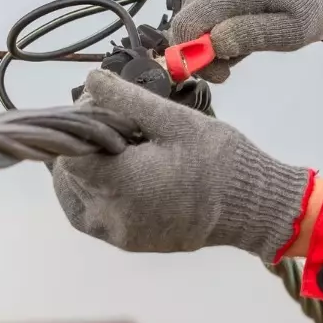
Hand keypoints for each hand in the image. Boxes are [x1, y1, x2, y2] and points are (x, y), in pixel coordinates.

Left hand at [50, 69, 312, 262]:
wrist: (253, 207)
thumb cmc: (221, 160)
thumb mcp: (177, 121)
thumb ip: (129, 100)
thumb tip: (91, 81)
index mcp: (121, 184)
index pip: (68, 153)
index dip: (77, 124)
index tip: (101, 105)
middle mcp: (111, 216)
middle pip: (69, 174)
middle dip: (83, 142)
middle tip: (114, 119)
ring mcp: (118, 234)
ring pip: (75, 196)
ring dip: (84, 168)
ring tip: (114, 143)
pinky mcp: (129, 241)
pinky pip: (93, 214)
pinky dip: (94, 190)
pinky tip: (116, 169)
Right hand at [169, 0, 322, 81]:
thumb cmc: (309, 0)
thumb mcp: (293, 29)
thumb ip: (252, 36)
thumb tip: (213, 43)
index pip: (186, 27)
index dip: (194, 58)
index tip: (223, 71)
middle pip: (186, 24)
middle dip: (208, 48)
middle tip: (244, 52)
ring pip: (191, 14)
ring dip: (212, 32)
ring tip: (247, 30)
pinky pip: (197, 1)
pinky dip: (214, 16)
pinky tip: (240, 15)